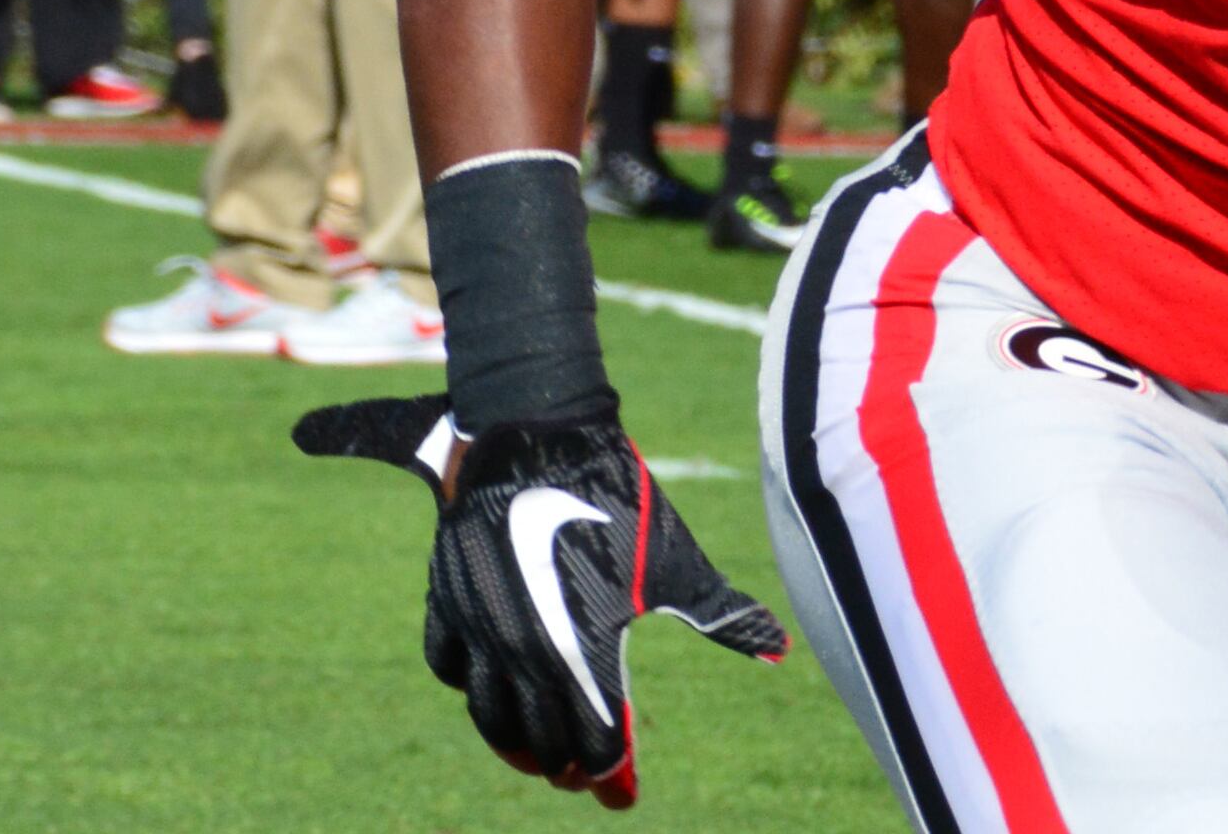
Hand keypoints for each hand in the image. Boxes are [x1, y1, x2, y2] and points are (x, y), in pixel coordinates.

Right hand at [296, 397, 788, 807]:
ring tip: (535, 753)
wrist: (540, 433)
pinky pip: (447, 662)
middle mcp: (526, 649)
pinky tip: (491, 685)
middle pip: (539, 742)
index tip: (620, 793)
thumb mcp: (676, 560)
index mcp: (584, 650)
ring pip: (487, 714)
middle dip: (564, 766)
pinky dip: (469, 685)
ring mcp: (480, 624)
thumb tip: (780, 650)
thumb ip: (723, 614)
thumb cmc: (619, 494)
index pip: (595, 743)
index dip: (611, 775)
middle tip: (581, 774)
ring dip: (512, 743)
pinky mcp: (448, 595)